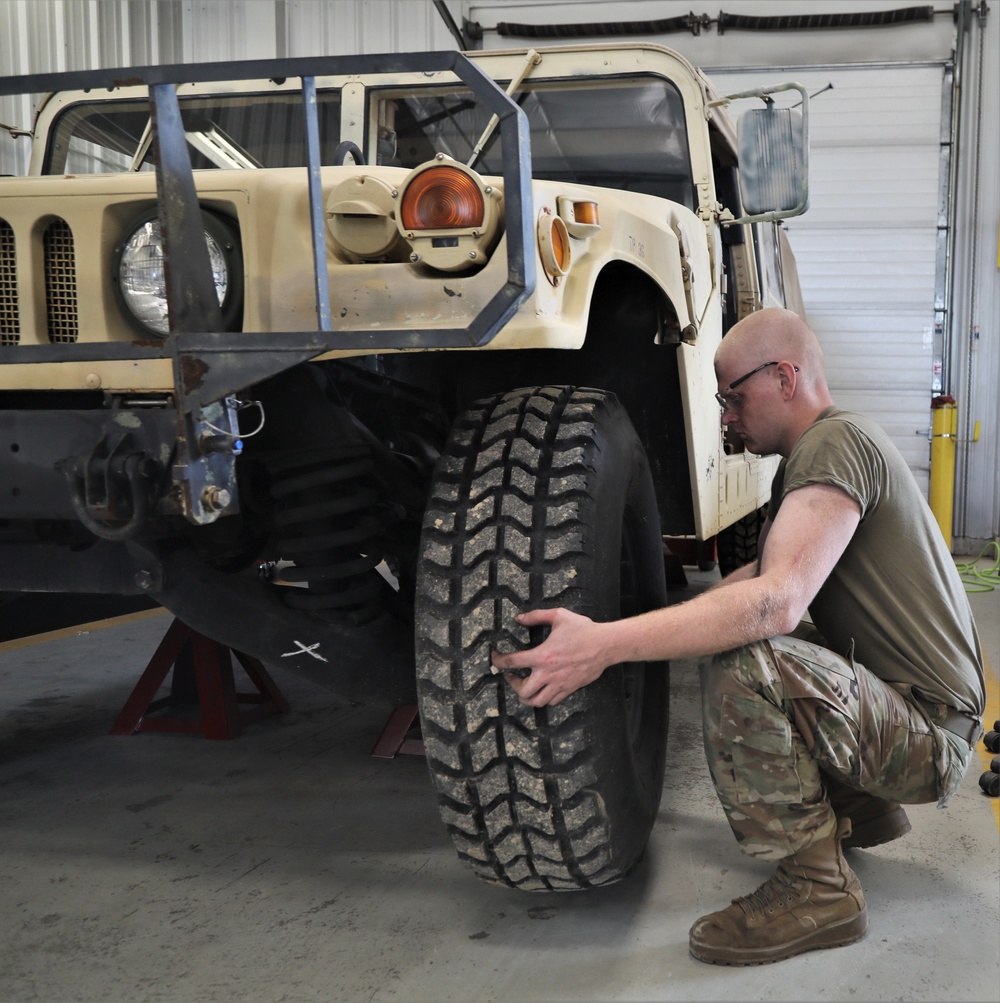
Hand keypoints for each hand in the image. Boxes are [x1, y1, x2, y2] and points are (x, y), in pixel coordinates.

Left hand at [490, 608, 609, 706]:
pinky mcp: (570, 689)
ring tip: (525, 686)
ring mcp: (559, 684)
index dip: (498, 661)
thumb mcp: (559, 616)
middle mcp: (548, 674)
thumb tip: (519, 618)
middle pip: (522, 691)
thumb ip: (536, 616)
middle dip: (512, 684)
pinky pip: (552, 701)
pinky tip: (543, 688)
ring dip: (527, 696)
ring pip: (537, 701)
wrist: (606, 645)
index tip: (495, 658)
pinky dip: (544, 698)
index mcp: (542, 656)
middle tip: (511, 676)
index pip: (513, 662)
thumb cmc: (583, 630)